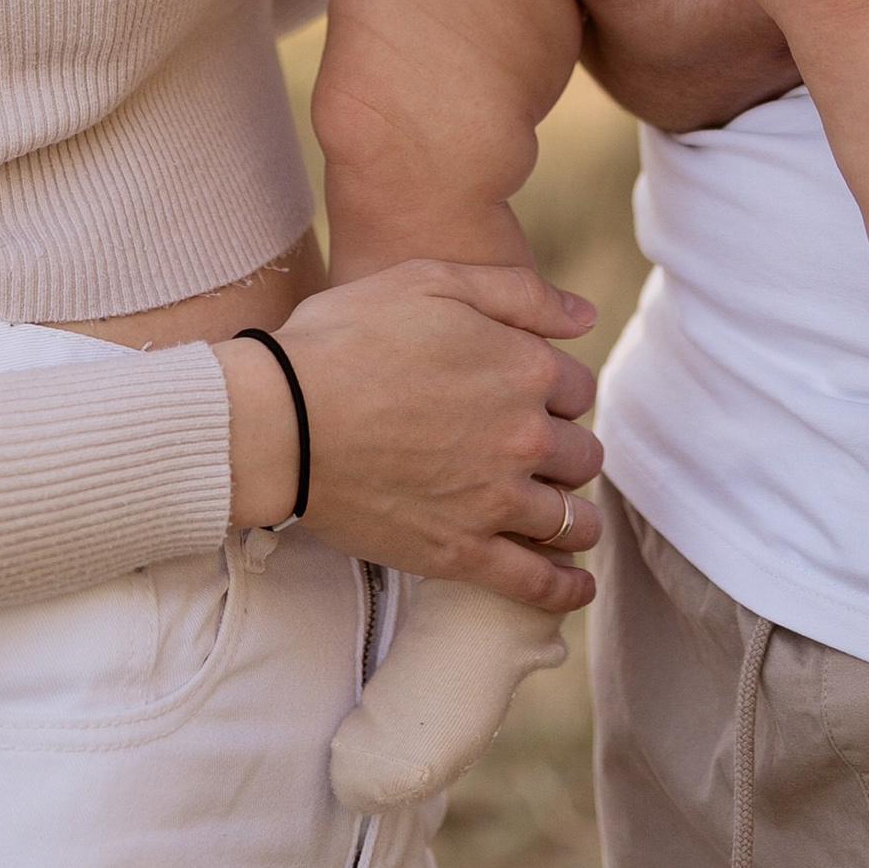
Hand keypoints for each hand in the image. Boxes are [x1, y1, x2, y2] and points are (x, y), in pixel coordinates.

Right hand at [222, 261, 604, 609]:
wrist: (282, 418)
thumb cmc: (348, 337)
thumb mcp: (434, 281)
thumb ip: (519, 294)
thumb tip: (586, 315)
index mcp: (525, 367)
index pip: (578, 388)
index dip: (556, 391)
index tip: (531, 398)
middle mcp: (524, 435)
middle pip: (581, 453)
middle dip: (564, 451)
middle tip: (535, 454)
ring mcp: (495, 500)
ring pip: (570, 519)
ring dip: (572, 517)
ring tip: (563, 519)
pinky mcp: (461, 553)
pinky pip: (537, 581)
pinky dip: (565, 586)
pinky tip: (577, 584)